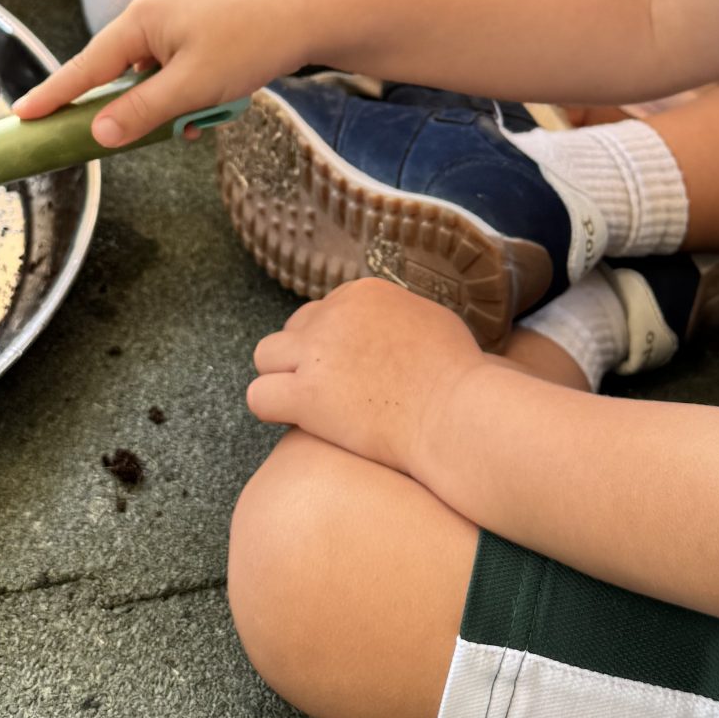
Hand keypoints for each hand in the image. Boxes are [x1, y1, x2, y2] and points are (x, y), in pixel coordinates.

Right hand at [13, 0, 312, 142]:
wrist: (308, 16)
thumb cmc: (250, 43)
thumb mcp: (191, 87)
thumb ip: (140, 113)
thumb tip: (96, 134)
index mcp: (140, 19)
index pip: (84, 66)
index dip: (53, 94)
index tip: (20, 115)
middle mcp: (151, 13)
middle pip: (118, 72)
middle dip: (135, 107)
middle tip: (140, 130)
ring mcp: (176, 19)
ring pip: (152, 76)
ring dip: (171, 103)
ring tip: (202, 115)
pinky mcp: (198, 28)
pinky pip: (175, 70)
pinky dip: (188, 93)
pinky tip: (213, 105)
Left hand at [245, 281, 485, 477]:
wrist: (457, 413)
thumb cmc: (459, 376)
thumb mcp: (430, 321)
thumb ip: (396, 318)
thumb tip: (387, 328)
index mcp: (363, 293)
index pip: (323, 311)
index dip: (331, 344)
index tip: (349, 371)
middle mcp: (334, 314)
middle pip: (293, 330)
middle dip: (304, 358)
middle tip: (328, 391)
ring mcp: (317, 352)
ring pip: (264, 357)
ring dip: (280, 379)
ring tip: (305, 406)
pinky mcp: (306, 395)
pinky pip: (259, 396)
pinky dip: (273, 410)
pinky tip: (298, 423)